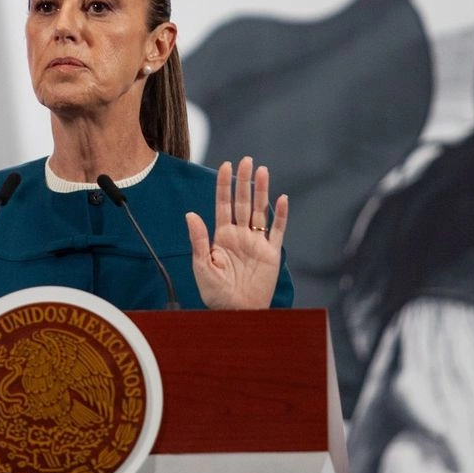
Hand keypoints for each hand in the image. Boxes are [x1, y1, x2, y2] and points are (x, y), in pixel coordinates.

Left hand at [185, 157, 287, 309]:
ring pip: (260, 211)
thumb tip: (190, 214)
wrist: (237, 312)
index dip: (224, 185)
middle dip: (244, 181)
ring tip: (263, 170)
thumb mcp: (202, 266)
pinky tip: (282, 198)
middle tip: (246, 160)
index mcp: (222, 236)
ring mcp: (257, 242)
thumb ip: (199, 239)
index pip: (223, 205)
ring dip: (262, 191)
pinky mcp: (271, 254)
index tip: (225, 166)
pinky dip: (281, 215)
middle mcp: (240, 235)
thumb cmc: (216, 293)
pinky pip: (278, 230)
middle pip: (243, 202)